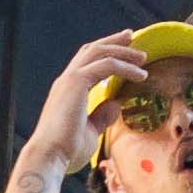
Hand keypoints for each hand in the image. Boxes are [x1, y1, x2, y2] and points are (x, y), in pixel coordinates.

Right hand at [23, 31, 154, 173]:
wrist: (49, 156)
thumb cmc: (66, 150)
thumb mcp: (90, 132)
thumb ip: (101, 117)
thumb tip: (115, 105)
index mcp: (67, 90)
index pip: (87, 62)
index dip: (105, 53)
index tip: (123, 49)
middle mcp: (66, 80)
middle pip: (92, 49)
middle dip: (114, 41)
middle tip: (132, 36)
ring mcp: (70, 79)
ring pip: (99, 52)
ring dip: (123, 51)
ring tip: (142, 56)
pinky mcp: (76, 82)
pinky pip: (106, 65)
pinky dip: (125, 66)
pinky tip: (140, 74)